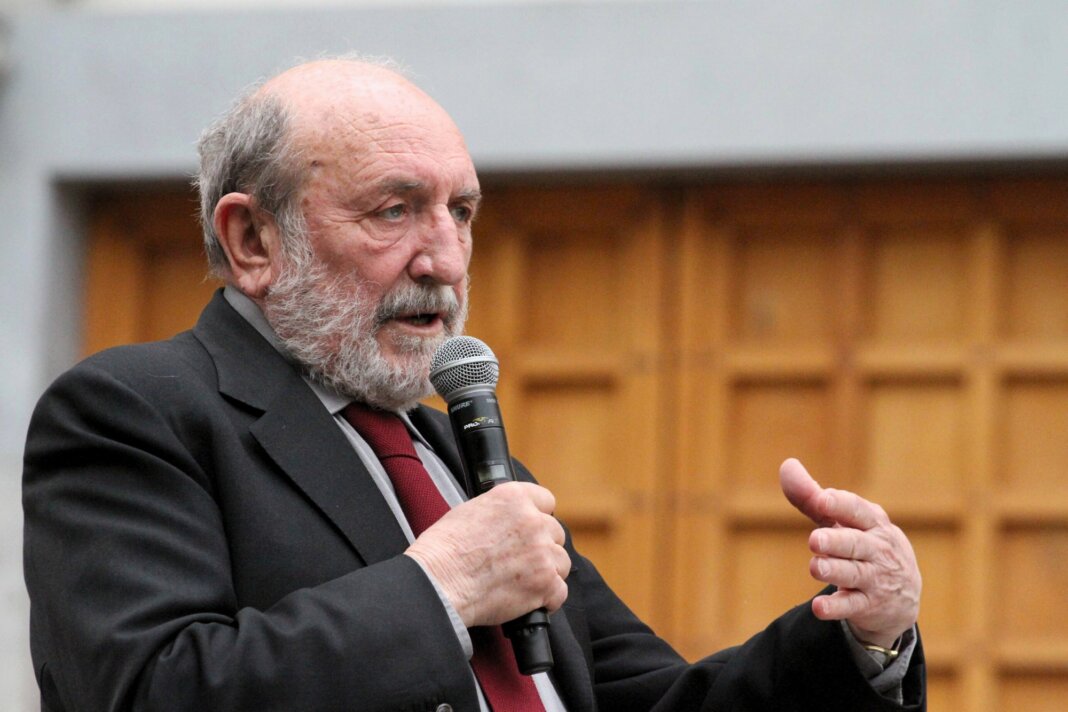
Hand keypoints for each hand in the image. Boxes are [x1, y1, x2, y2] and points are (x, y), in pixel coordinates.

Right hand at [405, 482, 570, 627]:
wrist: (439, 583)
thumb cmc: (444, 551)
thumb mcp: (470, 511)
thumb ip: (499, 512)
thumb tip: (508, 522)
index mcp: (514, 498)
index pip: (546, 501)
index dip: (539, 516)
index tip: (533, 529)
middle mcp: (533, 521)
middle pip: (555, 533)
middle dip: (542, 547)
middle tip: (521, 561)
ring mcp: (542, 552)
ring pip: (561, 562)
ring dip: (547, 572)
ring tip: (522, 582)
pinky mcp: (545, 583)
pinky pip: (559, 591)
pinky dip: (548, 599)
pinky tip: (530, 600)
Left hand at [779, 458, 920, 647]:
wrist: (901, 594)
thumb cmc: (863, 544)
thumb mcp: (843, 521)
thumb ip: (813, 498)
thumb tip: (787, 466)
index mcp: (872, 522)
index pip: (858, 510)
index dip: (840, 505)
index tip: (822, 499)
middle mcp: (877, 549)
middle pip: (856, 543)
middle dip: (836, 541)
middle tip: (815, 540)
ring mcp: (876, 578)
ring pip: (854, 574)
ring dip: (834, 570)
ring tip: (815, 566)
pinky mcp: (869, 605)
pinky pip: (852, 606)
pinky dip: (836, 607)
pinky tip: (819, 608)